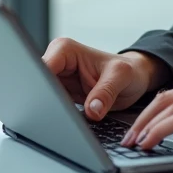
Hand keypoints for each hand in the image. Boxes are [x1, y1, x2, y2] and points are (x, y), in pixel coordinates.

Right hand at [41, 37, 170, 121]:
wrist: (134, 79)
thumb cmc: (128, 71)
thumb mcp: (121, 77)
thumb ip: (106, 92)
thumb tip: (92, 111)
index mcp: (65, 50)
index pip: (43, 68)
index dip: (42, 86)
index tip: (48, 102)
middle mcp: (57, 62)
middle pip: (39, 85)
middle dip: (44, 100)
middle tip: (55, 116)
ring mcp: (57, 80)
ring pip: (43, 98)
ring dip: (51, 110)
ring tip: (65, 118)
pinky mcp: (61, 95)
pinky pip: (52, 107)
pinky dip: (58, 115)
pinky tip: (66, 122)